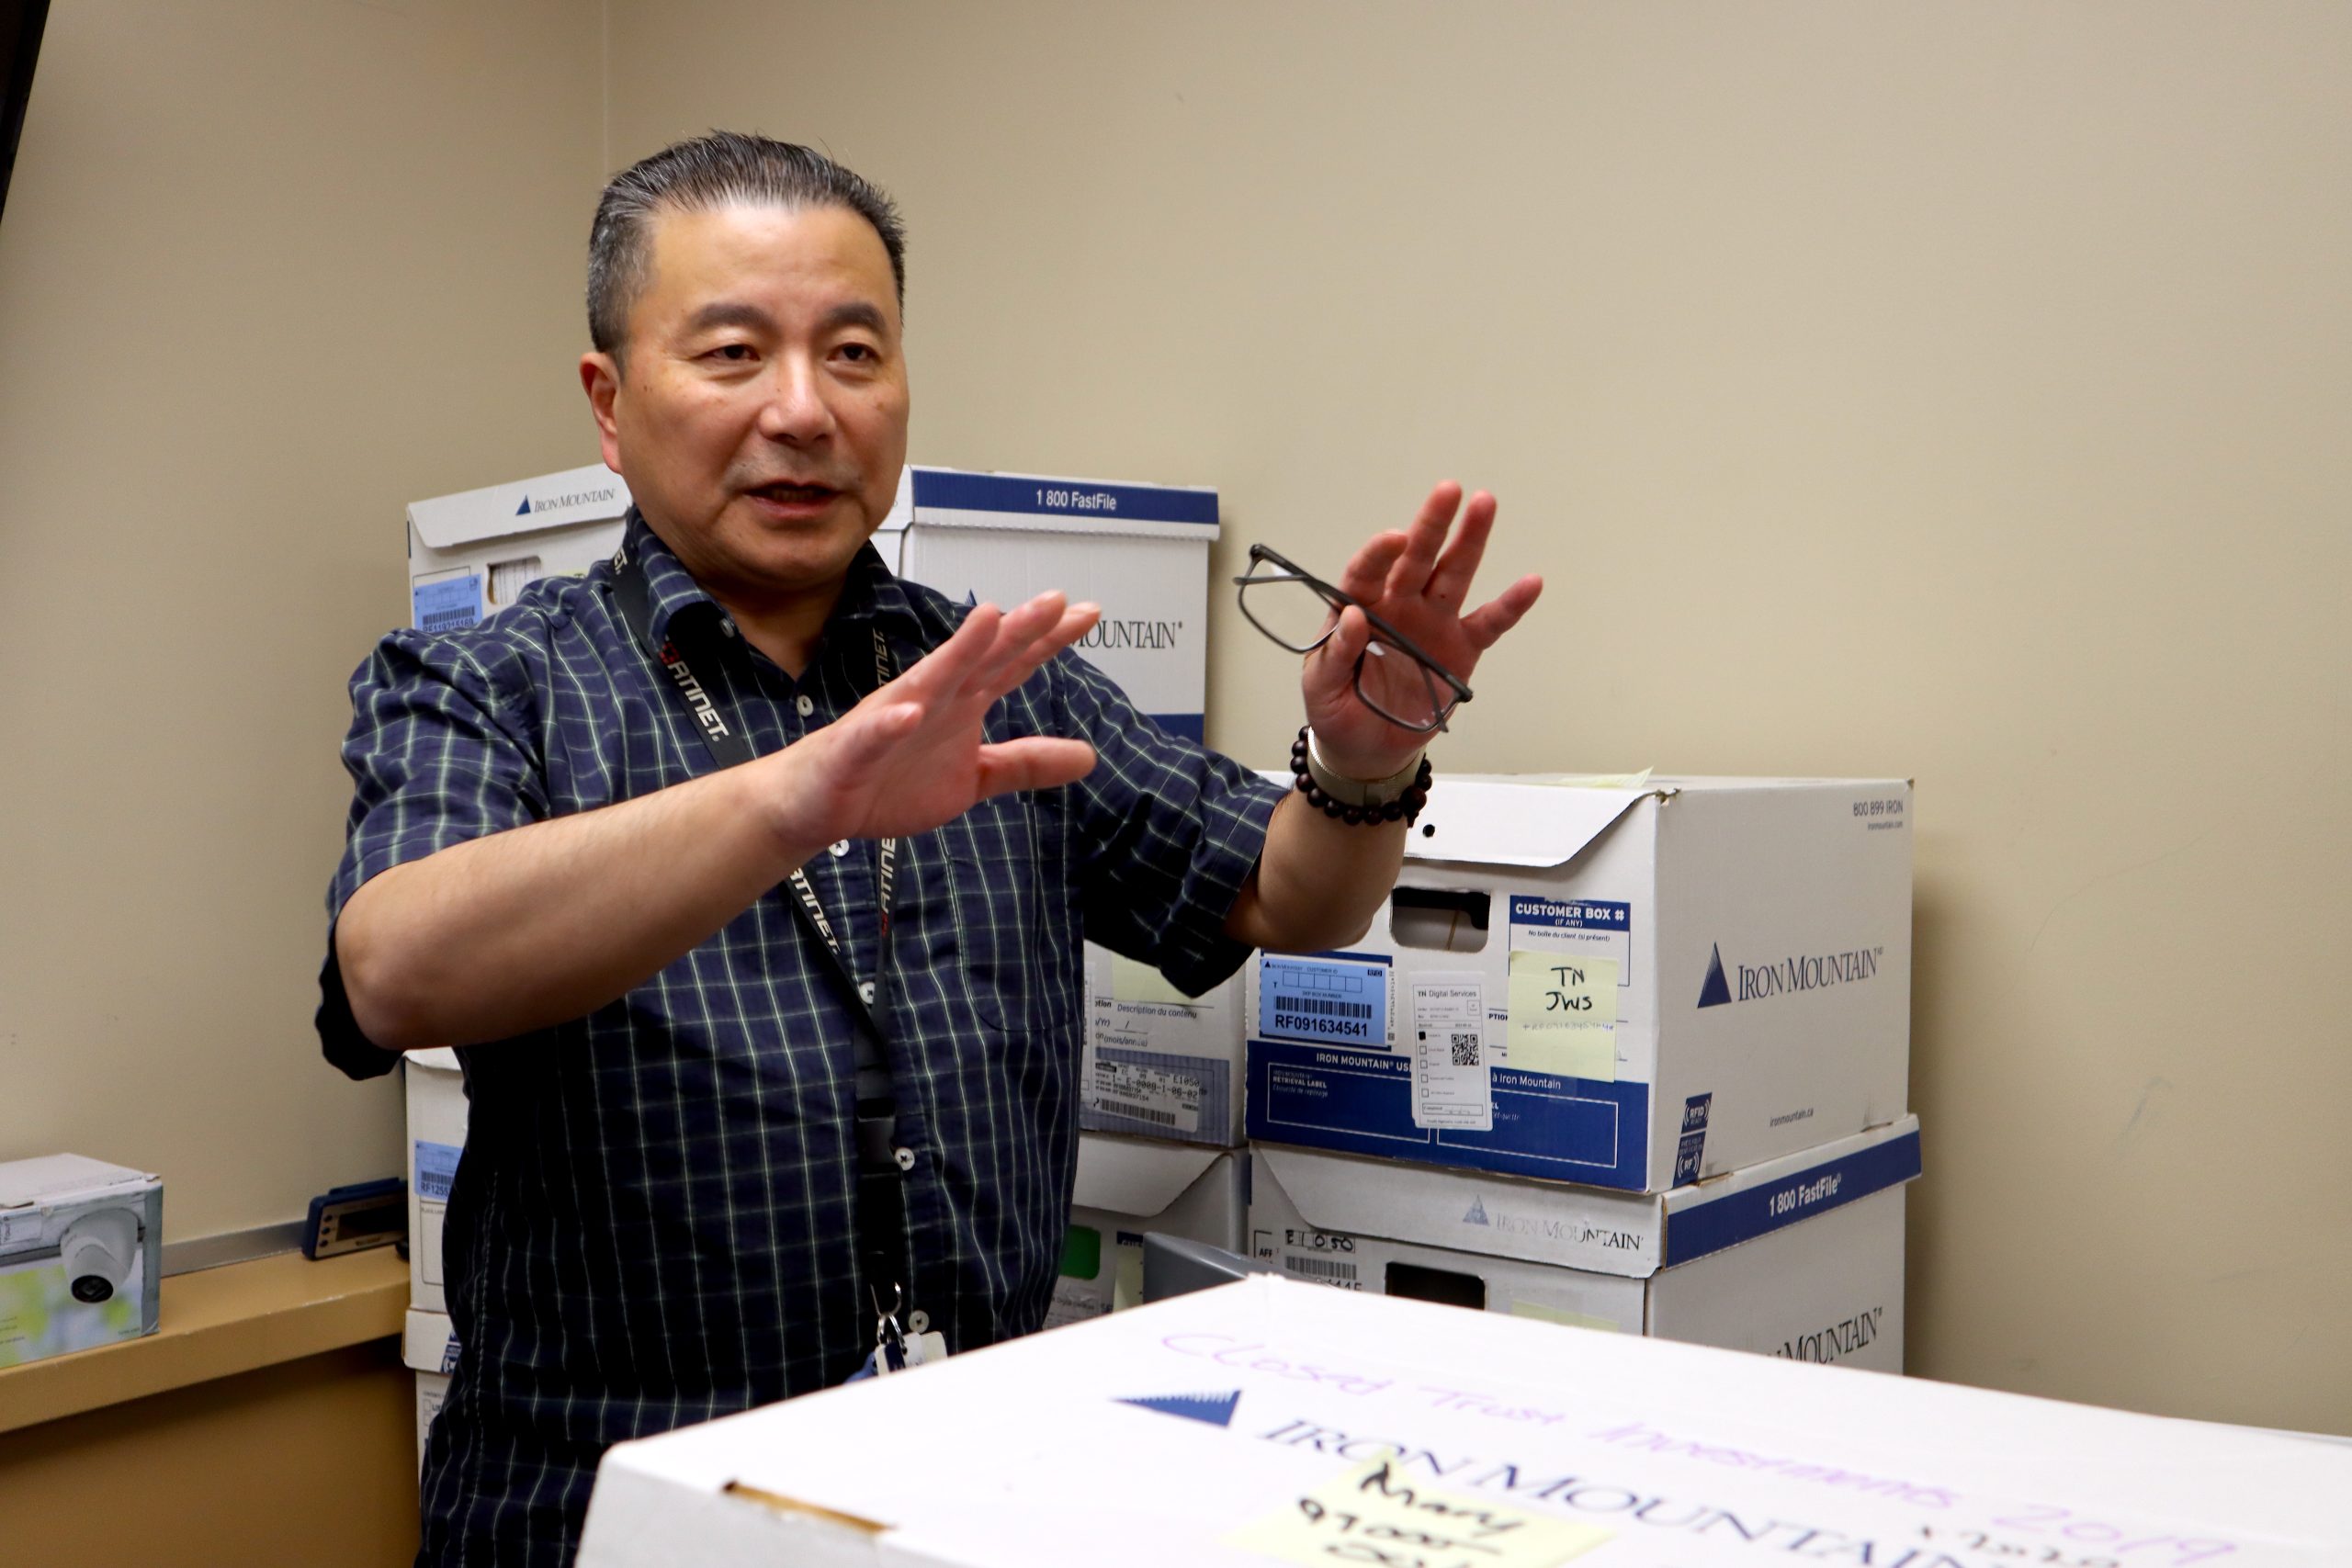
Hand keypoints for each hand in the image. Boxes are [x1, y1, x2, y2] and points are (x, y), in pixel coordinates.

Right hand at [759, 591, 1101, 851]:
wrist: (815, 804)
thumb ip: (1025, 764)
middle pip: (979, 658)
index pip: (1010, 664)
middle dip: (1015, 630)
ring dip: (959, 650)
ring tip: (990, 619)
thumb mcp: (973, 780)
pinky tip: (911, 712)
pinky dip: (891, 723)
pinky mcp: (856, 748)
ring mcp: (891, 717)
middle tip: (1054, 601)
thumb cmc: (890, 780)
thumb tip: (1090, 756)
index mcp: (960, 703)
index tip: (1088, 612)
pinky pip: (874, 734)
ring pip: (930, 679)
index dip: (1047, 640)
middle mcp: (931, 698)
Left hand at [1304, 482, 1542, 778]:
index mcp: (1360, 607)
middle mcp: (1399, 605)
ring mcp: (1433, 623)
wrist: (1367, 748)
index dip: (1379, 553)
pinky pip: (1489, 623)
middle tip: (1449, 490)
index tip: (1396, 538)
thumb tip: (1352, 617)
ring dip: (1469, 541)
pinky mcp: (1460, 649)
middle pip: (1416, 559)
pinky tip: (1531, 582)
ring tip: (1485, 504)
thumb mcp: (1321, 688)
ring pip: (1453, 576)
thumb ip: (1335, 654)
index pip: (1368, 571)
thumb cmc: (1336, 709)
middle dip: (1431, 525)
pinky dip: (1510, 605)